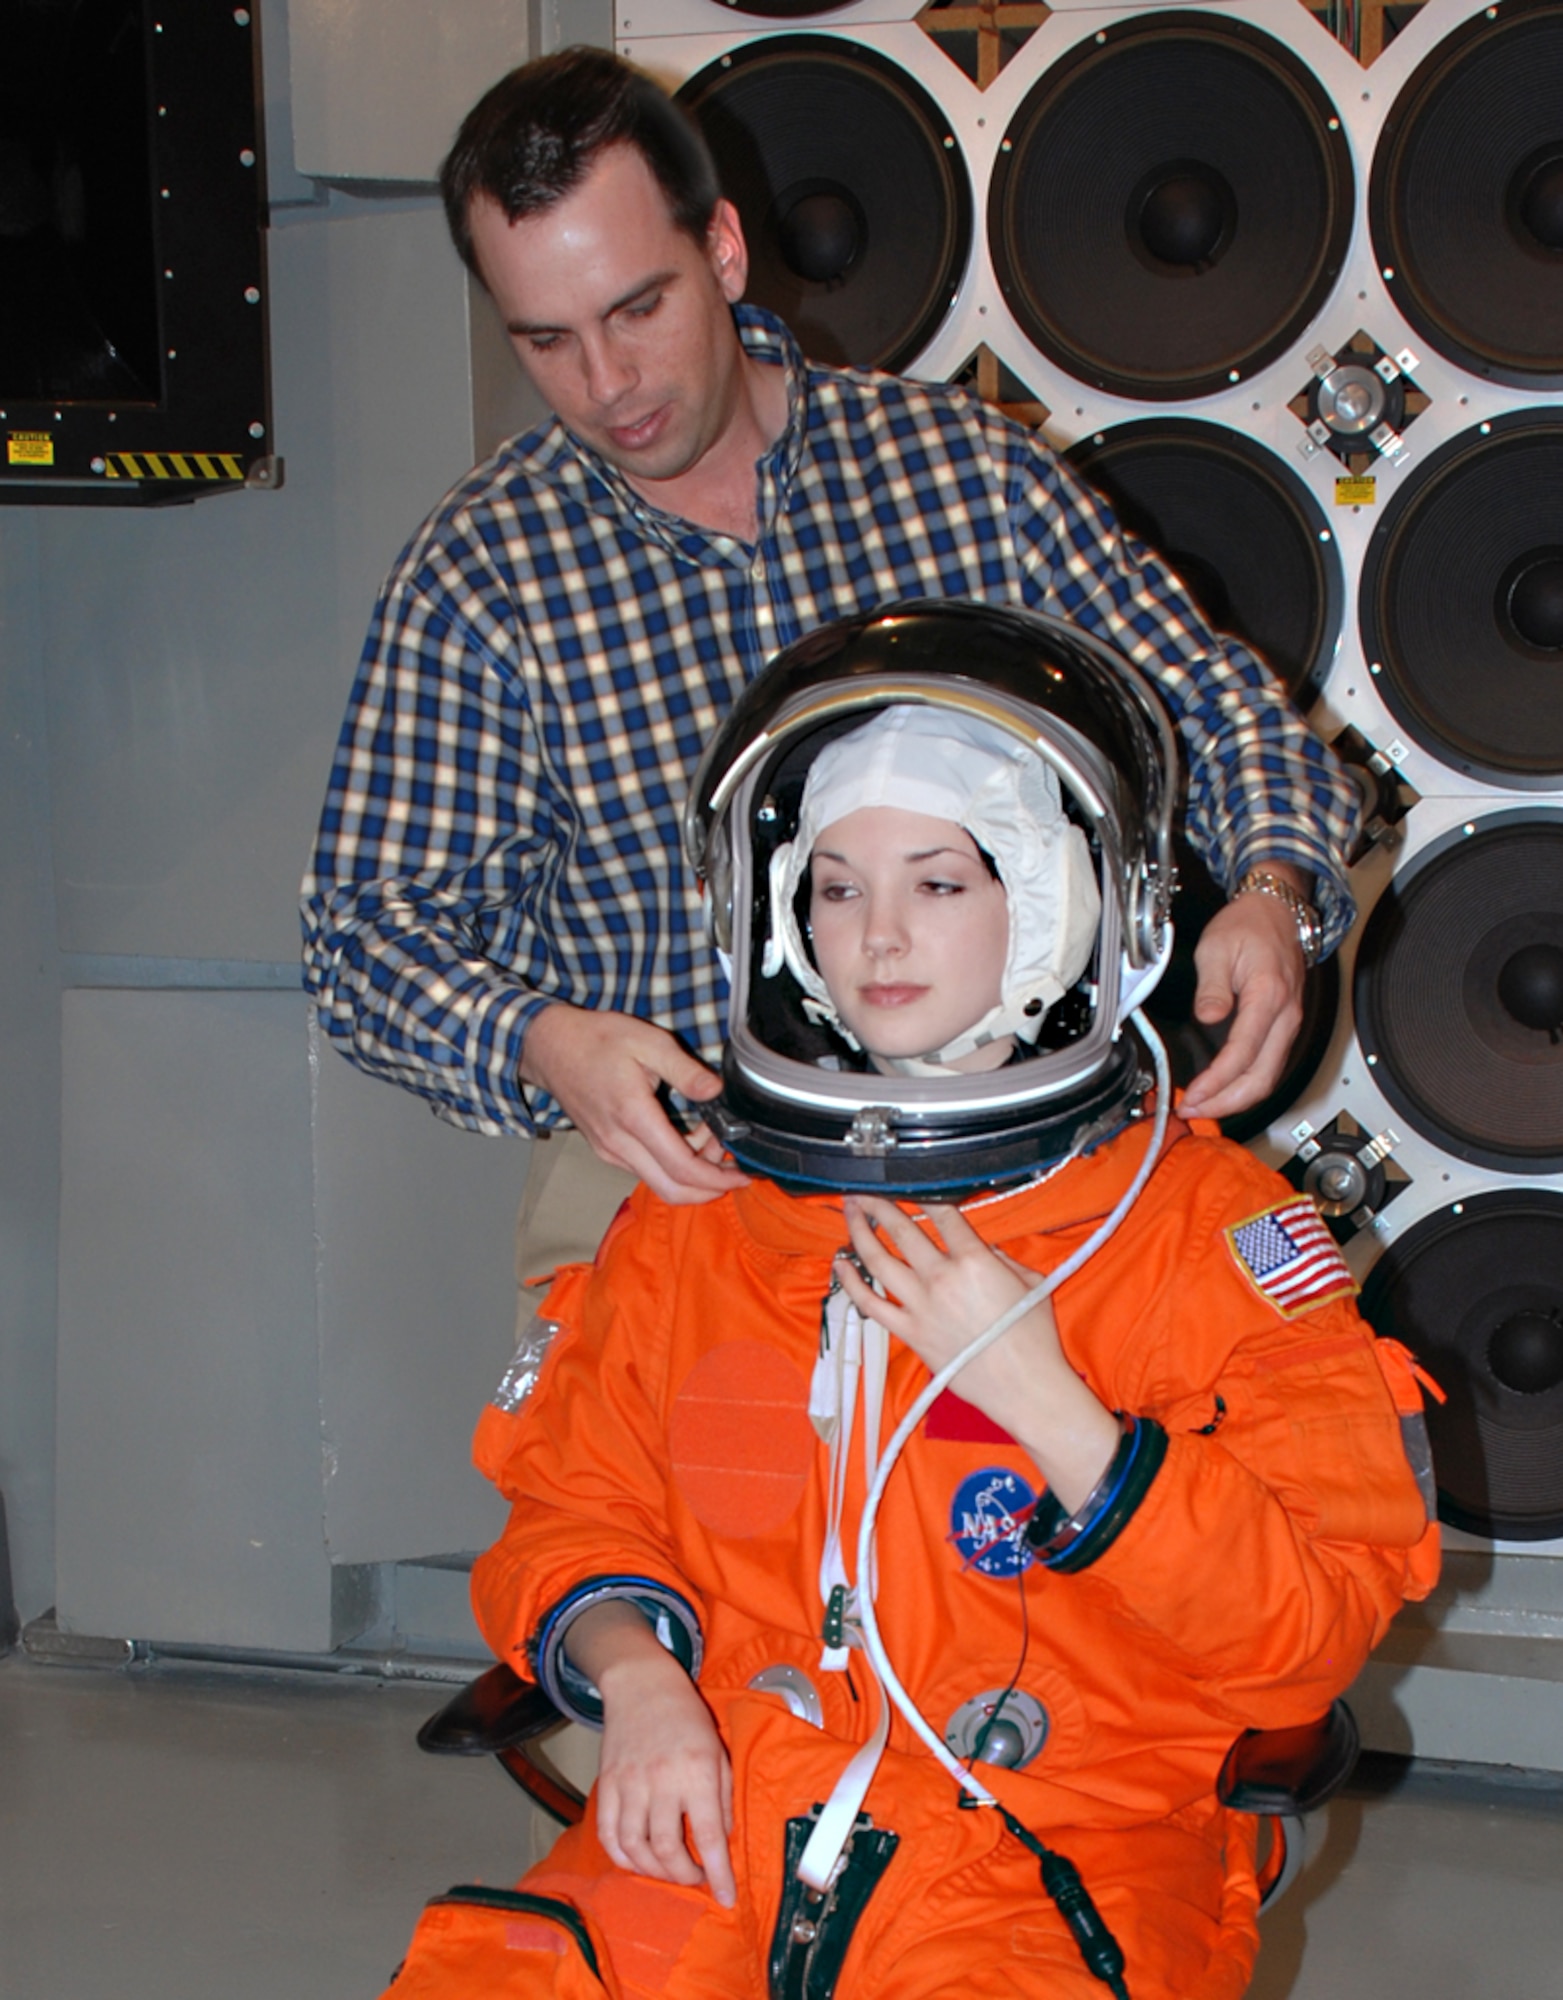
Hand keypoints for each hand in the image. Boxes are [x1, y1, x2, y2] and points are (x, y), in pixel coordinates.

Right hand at [520, 1004, 746, 1204]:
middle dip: (709, 1188)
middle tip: (733, 1170)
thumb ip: (685, 1070)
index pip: (680, 1167)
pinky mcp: (605, 1150)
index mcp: (633, 1116)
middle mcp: (619, 1142)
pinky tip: (685, 1141)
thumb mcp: (648, 1040)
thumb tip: (716, 1092)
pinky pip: (644, 1172)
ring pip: (658, 1183)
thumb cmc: (597, 1039)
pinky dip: (672, 1168)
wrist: (550, 1047)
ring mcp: (609, 1150)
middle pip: (671, 1189)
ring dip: (691, 1175)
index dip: (715, 1177)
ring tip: (710, 1141)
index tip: (741, 1174)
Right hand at [566, 1601, 735, 1906]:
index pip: (709, 1836)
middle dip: (683, 1876)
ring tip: (669, 1870)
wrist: (642, 1685)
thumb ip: (722, 1799)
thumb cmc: (687, 1718)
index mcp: (696, 1772)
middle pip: (666, 1849)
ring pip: (634, 1848)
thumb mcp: (718, 1752)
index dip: (719, 1874)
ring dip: (653, 1871)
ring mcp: (629, 1783)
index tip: (726, 1898)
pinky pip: (608, 1834)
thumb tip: (721, 1842)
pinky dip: (621, 1858)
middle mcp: (661, 1780)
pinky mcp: (606, 1784)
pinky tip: (637, 1860)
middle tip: (696, 1876)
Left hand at [835, 1197, 1117, 1509]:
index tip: (909, 1184)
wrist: (1025, 1387)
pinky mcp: (909, 1333)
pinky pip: (870, 1303)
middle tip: (864, 1190)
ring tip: (849, 1213)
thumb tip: (981, 1248)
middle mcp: (941, 1278)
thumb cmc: (1034, 1338)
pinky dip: (851, 1282)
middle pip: (901, 1229)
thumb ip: (1000, 1258)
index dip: (923, 1193)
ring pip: (878, 1260)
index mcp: (974, 1260)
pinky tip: (840, 1265)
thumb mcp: (1030, 1282)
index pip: (941, 1213)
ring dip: (859, 1232)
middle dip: (878, 1203)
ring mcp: (920, 1306)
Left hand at [1179, 878, 1306, 1121]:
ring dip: (1236, 1098)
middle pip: (1262, 1078)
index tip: (1193, 1095)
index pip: (1243, 1054)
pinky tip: (1223, 1089)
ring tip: (1203, 1106)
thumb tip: (1208, 1018)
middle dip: (1226, 1102)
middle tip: (1193, 1110)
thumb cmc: (1249, 925)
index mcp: (1269, 996)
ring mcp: (1289, 1023)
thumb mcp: (1216, 949)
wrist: (1277, 910)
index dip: (1217, 1082)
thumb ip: (1212, 988)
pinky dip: (1246, 1085)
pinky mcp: (1285, 1026)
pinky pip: (1269, 1066)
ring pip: (1269, 1077)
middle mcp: (1286, 1016)